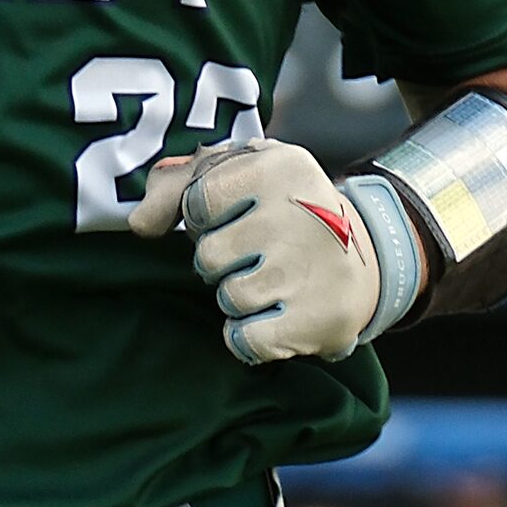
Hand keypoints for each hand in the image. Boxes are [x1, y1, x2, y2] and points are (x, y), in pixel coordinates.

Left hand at [128, 139, 380, 364]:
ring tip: (275, 282)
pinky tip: (275, 317)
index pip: (198, 201)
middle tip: (261, 254)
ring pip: (228, 297)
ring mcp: (311, 269)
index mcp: (278, 166)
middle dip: (223, 261)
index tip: (235, 218)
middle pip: (209, 254)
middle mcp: (301, 213)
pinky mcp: (319, 319)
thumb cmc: (280, 211)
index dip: (204, 218)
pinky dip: (250, 336)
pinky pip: (245, 340)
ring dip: (241, 297)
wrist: (366, 259)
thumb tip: (141, 225)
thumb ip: (176, 188)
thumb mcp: (236, 175)